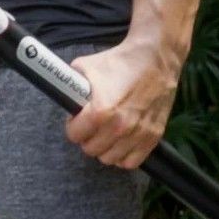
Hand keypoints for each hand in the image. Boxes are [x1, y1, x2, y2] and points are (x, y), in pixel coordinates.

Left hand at [66, 39, 180, 169]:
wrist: (155, 56)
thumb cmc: (120, 61)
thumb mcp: (85, 67)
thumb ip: (70, 86)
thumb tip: (62, 96)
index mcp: (100, 112)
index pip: (74, 136)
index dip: (73, 126)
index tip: (78, 120)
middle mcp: (119, 127)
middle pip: (91, 150)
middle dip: (88, 138)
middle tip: (93, 126)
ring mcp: (137, 134)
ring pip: (110, 159)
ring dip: (105, 148)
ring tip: (107, 134)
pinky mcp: (153, 136)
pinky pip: (131, 162)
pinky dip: (124, 156)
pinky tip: (122, 142)